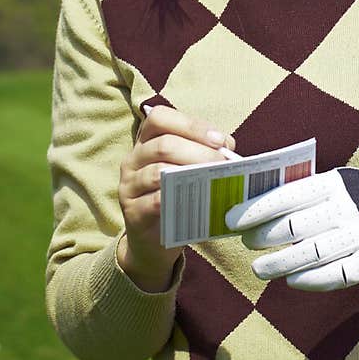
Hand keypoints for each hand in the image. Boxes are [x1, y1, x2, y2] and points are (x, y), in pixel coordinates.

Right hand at [118, 106, 234, 291]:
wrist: (152, 241)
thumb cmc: (175, 198)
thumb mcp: (185, 171)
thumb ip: (201, 155)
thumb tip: (229, 150)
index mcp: (146, 142)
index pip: (159, 118)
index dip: (190, 124)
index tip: (219, 139)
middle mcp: (133, 159)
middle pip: (163, 144)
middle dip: (199, 152)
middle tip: (224, 163)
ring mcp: (129, 186)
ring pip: (158, 171)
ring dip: (192, 174)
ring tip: (216, 180)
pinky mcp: (132, 212)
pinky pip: (156, 201)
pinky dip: (181, 199)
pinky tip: (201, 202)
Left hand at [225, 167, 358, 290]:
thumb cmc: (356, 197)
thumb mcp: (334, 182)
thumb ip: (301, 190)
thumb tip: (252, 203)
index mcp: (334, 183)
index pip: (287, 195)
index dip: (255, 210)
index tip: (231, 221)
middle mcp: (348, 207)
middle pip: (295, 227)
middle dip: (263, 237)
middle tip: (247, 244)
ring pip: (311, 254)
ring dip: (280, 264)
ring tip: (260, 268)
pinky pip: (337, 276)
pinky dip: (310, 281)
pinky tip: (292, 280)